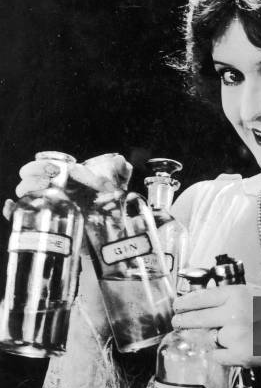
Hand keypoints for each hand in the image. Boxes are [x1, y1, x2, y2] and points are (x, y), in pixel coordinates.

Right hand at [3, 154, 132, 218]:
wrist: (106, 226)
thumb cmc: (108, 202)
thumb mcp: (117, 186)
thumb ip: (121, 172)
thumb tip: (122, 161)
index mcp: (68, 175)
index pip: (50, 165)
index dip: (46, 164)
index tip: (53, 168)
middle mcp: (54, 187)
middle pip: (33, 176)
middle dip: (34, 174)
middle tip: (42, 179)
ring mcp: (48, 203)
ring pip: (26, 192)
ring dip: (26, 189)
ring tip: (35, 192)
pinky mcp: (45, 219)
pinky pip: (20, 213)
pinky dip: (11, 209)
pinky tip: (10, 207)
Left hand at [172, 285, 260, 368]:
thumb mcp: (257, 293)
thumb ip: (232, 295)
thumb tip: (204, 299)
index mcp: (237, 294)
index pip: (200, 298)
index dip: (185, 303)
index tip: (177, 305)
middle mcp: (233, 313)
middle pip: (195, 319)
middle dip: (182, 321)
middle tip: (177, 322)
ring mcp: (235, 336)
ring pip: (210, 339)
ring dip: (216, 339)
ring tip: (238, 337)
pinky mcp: (239, 356)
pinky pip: (218, 356)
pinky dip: (224, 355)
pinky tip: (239, 350)